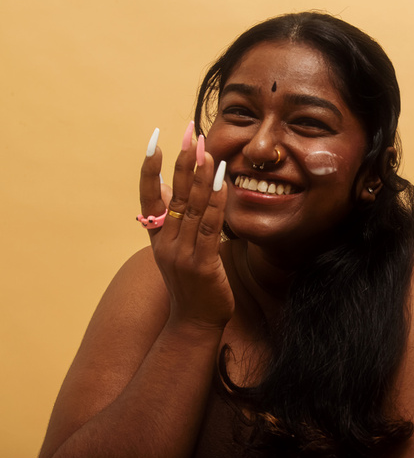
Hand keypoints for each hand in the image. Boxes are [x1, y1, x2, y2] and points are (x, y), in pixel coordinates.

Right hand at [139, 124, 232, 328]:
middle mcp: (165, 243)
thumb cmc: (191, 284)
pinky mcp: (202, 264)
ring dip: (200, 177)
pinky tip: (222, 184)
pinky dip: (215, 204)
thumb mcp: (176, 251)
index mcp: (158, 238)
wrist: (194, 322)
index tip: (154, 141)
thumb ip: (173, 223)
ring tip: (206, 151)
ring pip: (191, 208)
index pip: (148, 197)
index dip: (150, 169)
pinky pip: (209, 228)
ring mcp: (182, 254)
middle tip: (189, 134)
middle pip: (172, 195)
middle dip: (181, 162)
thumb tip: (169, 190)